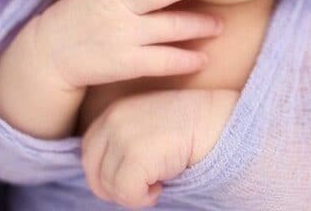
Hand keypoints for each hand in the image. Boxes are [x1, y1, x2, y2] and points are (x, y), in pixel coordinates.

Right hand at [30, 0, 236, 90]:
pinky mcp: (124, 63)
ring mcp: (121, 35)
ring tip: (220, 24)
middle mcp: (116, 5)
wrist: (49, 55)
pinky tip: (202, 58)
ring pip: (170, 27)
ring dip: (200, 25)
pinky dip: (185, 60)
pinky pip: (163, 60)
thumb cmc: (85, 13)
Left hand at [81, 89, 239, 208]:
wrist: (220, 119)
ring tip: (159, 181)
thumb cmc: (191, 127)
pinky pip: (126, 193)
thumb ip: (123, 141)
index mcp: (114, 111)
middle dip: (115, 187)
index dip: (108, 173)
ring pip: (109, 186)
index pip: (90, 153)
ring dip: (133, 193)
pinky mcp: (136, 154)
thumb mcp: (148, 125)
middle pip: (93, 171)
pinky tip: (163, 185)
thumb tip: (107, 181)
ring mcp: (123, 136)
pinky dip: (143, 198)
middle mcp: (113, 120)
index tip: (135, 177)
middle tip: (145, 186)